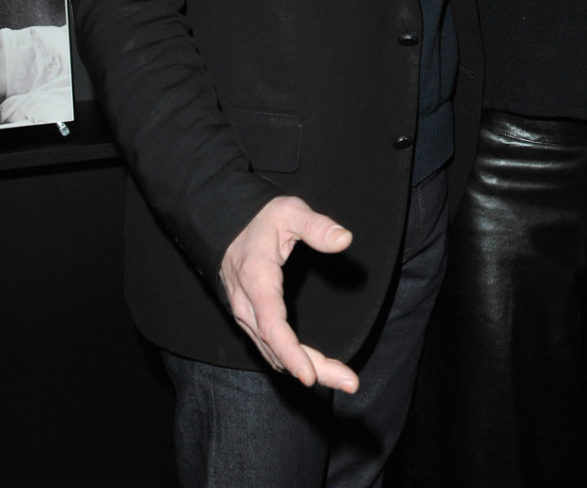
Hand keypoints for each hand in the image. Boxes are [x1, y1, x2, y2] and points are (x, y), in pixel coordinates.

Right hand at [220, 195, 358, 390]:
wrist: (228, 223)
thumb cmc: (262, 218)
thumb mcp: (290, 212)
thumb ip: (317, 227)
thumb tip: (344, 240)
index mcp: (257, 279)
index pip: (272, 325)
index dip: (290, 353)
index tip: (309, 376)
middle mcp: (247, 305)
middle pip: (277, 348)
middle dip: (313, 369)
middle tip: (349, 383)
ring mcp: (247, 316)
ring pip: (274, 353)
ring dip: (308, 368)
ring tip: (343, 380)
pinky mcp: (251, 320)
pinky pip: (271, 347)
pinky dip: (293, 361)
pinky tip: (317, 369)